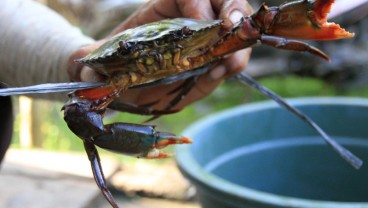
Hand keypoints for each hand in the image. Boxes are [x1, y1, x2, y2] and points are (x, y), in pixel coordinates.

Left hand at [68, 0, 252, 109]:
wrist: (127, 86)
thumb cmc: (115, 65)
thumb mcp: (97, 57)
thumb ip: (86, 58)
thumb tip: (83, 63)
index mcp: (163, 9)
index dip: (198, 3)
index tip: (198, 26)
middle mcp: (189, 20)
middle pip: (223, 2)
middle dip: (232, 13)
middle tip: (231, 31)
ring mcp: (204, 42)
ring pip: (234, 31)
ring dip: (237, 45)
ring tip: (228, 63)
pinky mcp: (211, 63)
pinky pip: (231, 58)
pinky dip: (232, 64)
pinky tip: (221, 73)